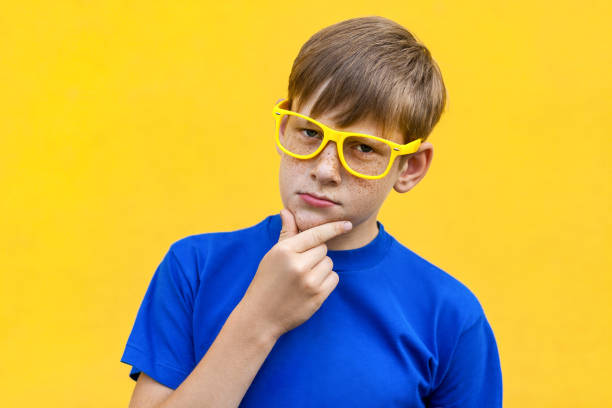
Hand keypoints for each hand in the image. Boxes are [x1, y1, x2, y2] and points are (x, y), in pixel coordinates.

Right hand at [238, 209, 351, 337]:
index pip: (315, 234)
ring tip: (303, 278)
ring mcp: (309, 282)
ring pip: (329, 263)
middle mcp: (298, 265)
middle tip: (300, 266)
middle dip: (315, 255)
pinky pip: (334, 278)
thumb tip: (286, 211)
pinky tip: (310, 287)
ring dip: (321, 268)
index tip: (347, 224)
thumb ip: (286, 234)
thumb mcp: (272, 256)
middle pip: (323, 249)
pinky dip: (326, 281)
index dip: (333, 228)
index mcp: (285, 251)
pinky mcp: (317, 296)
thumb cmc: (266, 282)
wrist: (260, 316)